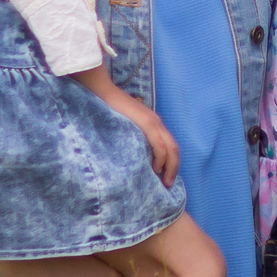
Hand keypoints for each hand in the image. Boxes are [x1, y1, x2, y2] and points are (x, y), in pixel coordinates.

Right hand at [76, 67, 181, 184]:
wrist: (102, 91)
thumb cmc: (109, 109)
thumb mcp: (124, 126)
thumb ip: (131, 136)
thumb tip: (131, 154)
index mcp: (153, 124)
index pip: (169, 146)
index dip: (171, 163)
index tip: (165, 177)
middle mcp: (157, 123)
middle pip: (174, 149)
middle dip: (174, 168)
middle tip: (168, 184)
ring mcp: (153, 122)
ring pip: (170, 148)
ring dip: (170, 167)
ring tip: (165, 180)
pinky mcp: (146, 123)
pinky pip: (159, 145)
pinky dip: (161, 158)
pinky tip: (155, 168)